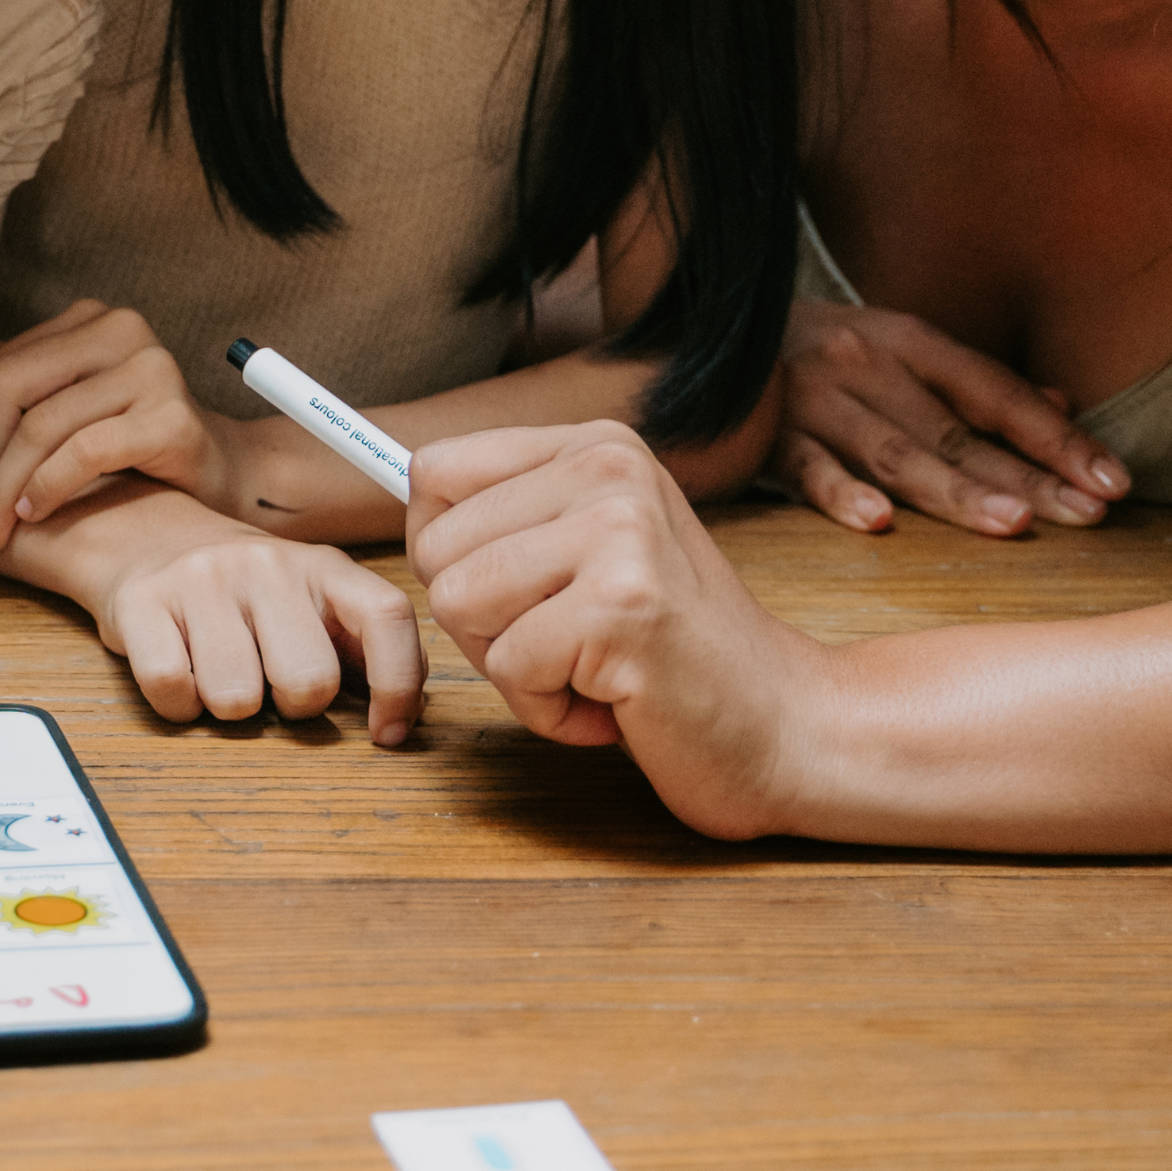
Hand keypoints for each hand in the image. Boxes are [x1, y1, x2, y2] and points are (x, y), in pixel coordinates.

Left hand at [0, 300, 250, 554]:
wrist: (218, 473)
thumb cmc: (134, 443)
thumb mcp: (69, 406)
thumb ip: (16, 383)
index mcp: (92, 320)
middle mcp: (123, 331)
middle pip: (10, 387)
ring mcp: (152, 370)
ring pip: (40, 426)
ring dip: (3, 487)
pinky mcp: (171, 418)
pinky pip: (83, 452)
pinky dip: (46, 487)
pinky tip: (32, 514)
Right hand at [78, 503, 424, 745]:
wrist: (150, 539)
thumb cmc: (248, 595)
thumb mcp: (315, 602)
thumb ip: (363, 646)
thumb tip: (404, 711)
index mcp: (324, 566)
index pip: (386, 616)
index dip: (398, 684)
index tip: (386, 734)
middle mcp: (268, 563)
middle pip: (308, 681)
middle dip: (292, 705)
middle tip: (270, 682)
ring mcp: (203, 579)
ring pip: (236, 699)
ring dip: (230, 708)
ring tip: (221, 671)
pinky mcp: (142, 602)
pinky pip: (173, 691)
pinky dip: (178, 705)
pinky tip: (183, 673)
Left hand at [408, 422, 833, 837]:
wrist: (788, 727)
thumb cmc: (676, 654)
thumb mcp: (593, 551)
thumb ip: (511, 516)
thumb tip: (383, 476)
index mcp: (598, 442)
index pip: (435, 472)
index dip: (449, 552)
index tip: (518, 592)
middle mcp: (610, 466)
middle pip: (435, 549)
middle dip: (485, 624)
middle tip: (575, 643)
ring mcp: (620, 532)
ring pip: (459, 606)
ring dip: (517, 668)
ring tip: (598, 667)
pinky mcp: (621, 607)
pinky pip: (507, 670)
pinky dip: (549, 712)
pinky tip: (618, 699)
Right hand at [769, 301, 1124, 536]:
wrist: (697, 341)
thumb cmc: (807, 356)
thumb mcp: (892, 351)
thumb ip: (970, 383)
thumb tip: (1060, 398)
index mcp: (905, 341)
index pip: (996, 392)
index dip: (1056, 435)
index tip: (1113, 480)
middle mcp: (866, 363)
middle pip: (959, 430)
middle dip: (1030, 474)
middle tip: (1091, 514)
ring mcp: (814, 399)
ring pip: (899, 453)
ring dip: (958, 490)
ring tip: (1014, 523)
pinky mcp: (763, 436)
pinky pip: (808, 468)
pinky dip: (841, 494)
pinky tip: (878, 524)